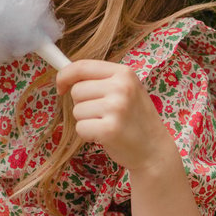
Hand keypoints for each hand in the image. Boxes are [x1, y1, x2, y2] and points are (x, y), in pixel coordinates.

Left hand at [56, 59, 175, 173]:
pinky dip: (88, 135)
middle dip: (83, 104)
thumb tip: (64, 76)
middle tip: (103, 114)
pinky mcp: (109, 129)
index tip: (61, 86)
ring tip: (107, 124)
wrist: (154, 149)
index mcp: (124, 73)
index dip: (65, 75)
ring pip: (77, 110)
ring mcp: (116, 108)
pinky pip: (80, 128)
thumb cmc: (135, 119)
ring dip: (87, 120)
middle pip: (76, 91)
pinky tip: (105, 136)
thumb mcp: (126, 89)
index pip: (82, 66)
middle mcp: (121, 87)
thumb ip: (100, 80)